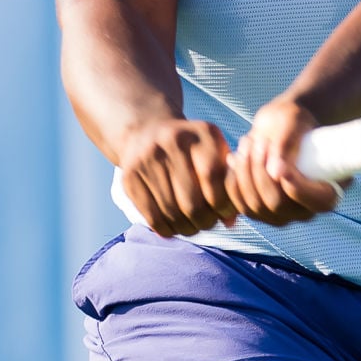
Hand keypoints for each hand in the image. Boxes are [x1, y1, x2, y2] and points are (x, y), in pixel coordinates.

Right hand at [114, 118, 237, 237]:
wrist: (147, 131)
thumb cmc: (192, 150)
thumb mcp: (214, 154)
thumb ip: (227, 184)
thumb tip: (231, 222)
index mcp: (202, 133)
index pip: (213, 177)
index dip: (222, 204)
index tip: (224, 214)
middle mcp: (173, 140)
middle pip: (192, 200)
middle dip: (204, 221)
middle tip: (207, 224)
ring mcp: (148, 157)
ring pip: (172, 211)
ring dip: (185, 228)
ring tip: (192, 227)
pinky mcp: (129, 175)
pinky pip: (151, 215)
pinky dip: (165, 229)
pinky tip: (173, 228)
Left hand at [225, 98, 343, 225]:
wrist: (278, 127)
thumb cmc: (293, 121)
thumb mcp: (292, 122)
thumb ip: (287, 145)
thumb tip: (276, 173)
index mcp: (328, 192)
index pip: (317, 203)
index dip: (297, 188)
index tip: (280, 163)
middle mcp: (305, 211)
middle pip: (278, 205)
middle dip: (261, 173)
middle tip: (258, 141)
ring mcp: (280, 215)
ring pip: (255, 206)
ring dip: (245, 173)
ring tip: (247, 142)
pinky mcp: (258, 211)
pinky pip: (240, 205)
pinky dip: (233, 181)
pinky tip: (234, 158)